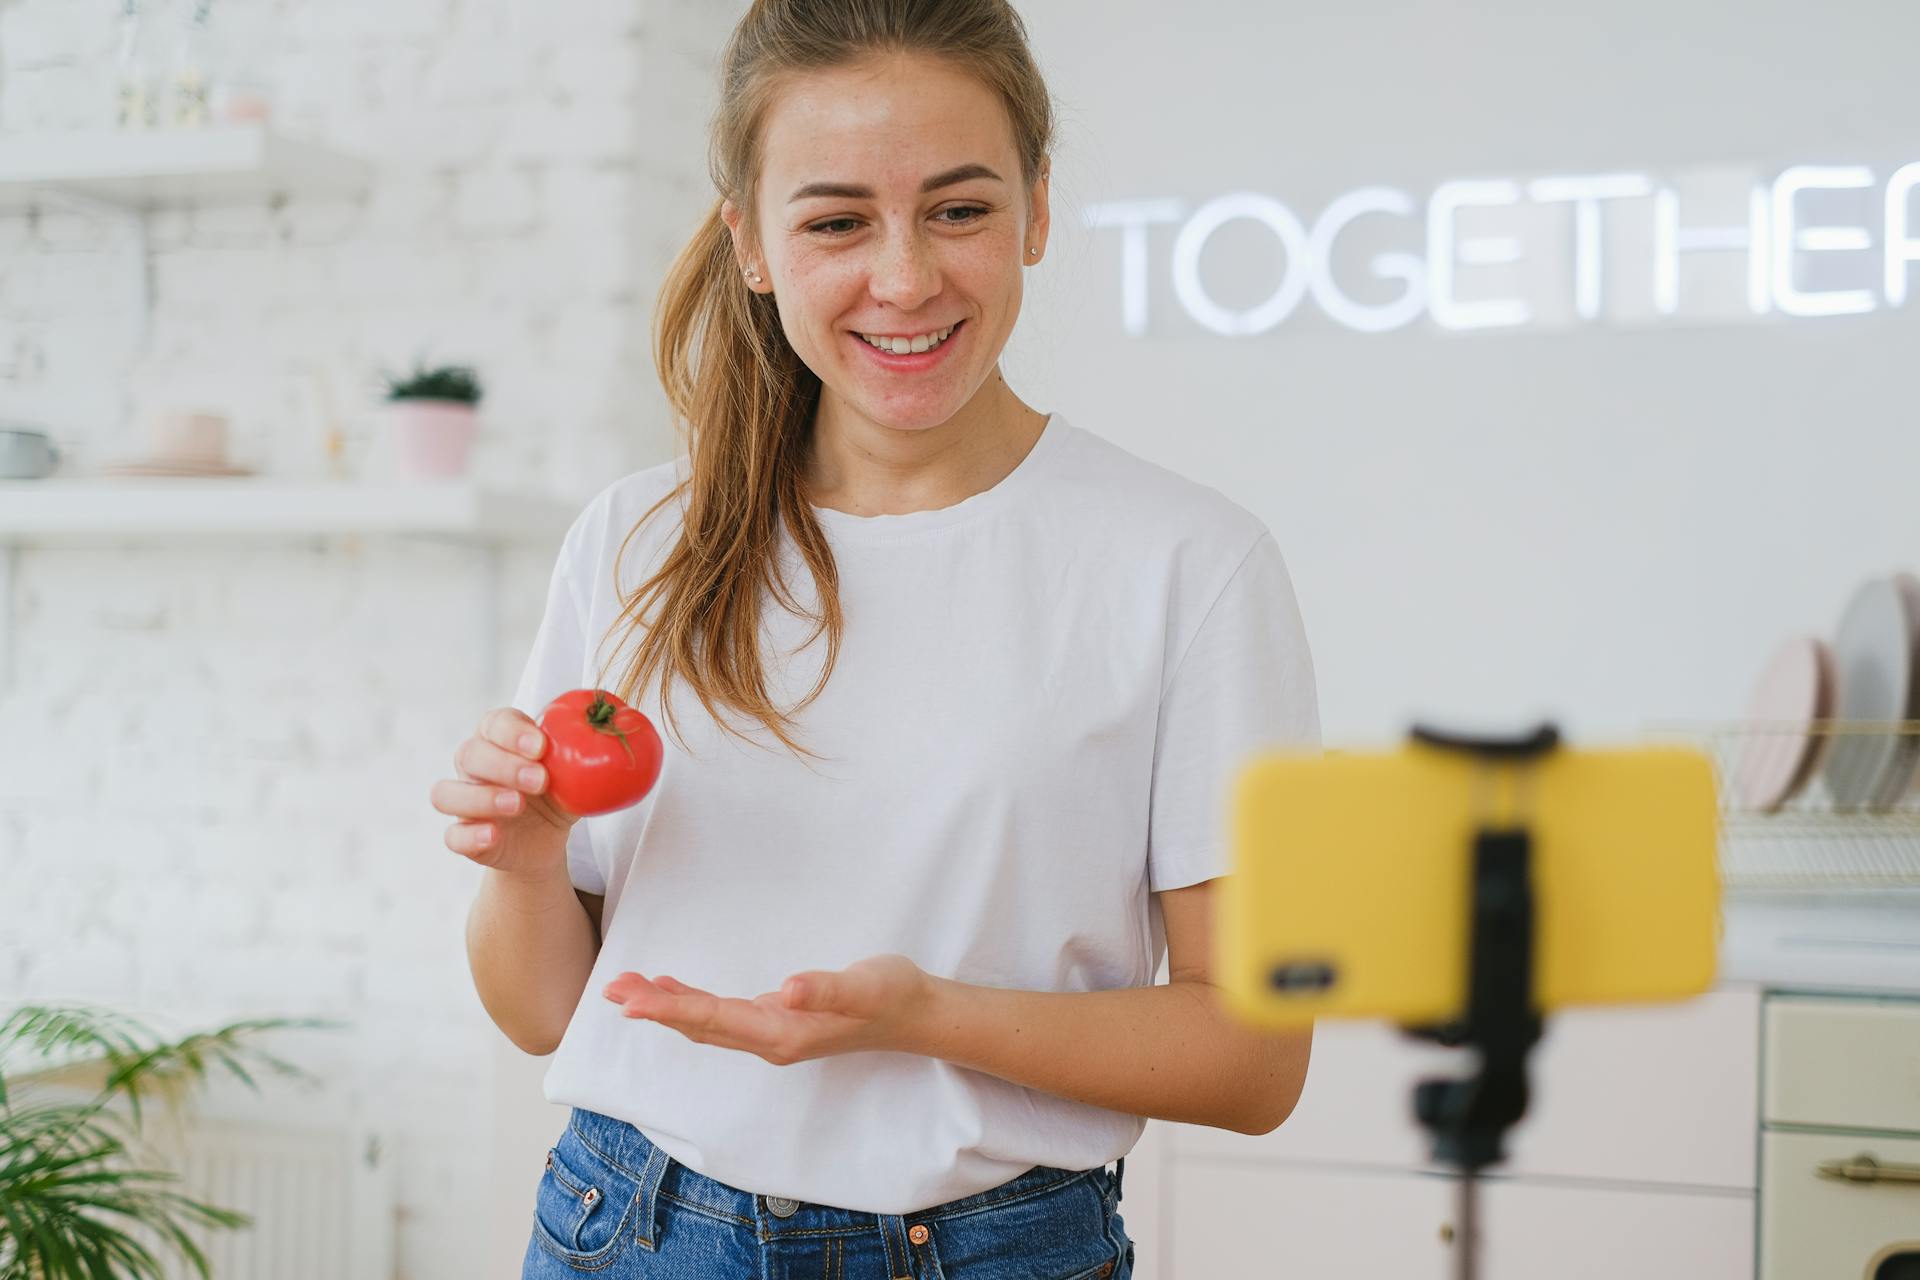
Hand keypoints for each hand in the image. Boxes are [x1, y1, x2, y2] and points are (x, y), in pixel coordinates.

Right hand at [431, 707, 577, 876]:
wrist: (546, 839)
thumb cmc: (560, 790)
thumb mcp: (579, 770)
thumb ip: (591, 749)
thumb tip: (623, 722)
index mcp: (500, 739)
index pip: (495, 723)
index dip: (513, 731)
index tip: (541, 745)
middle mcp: (475, 765)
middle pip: (470, 754)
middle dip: (505, 765)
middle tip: (540, 780)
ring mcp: (465, 801)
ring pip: (447, 793)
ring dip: (481, 797)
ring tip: (517, 804)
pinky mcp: (465, 835)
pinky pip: (452, 836)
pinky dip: (470, 835)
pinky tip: (494, 835)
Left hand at [601, 954, 932, 1064]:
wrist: (915, 1016)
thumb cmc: (891, 996)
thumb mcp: (864, 987)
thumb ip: (827, 989)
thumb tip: (789, 989)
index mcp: (783, 1032)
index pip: (714, 1018)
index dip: (670, 1008)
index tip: (630, 1002)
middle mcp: (770, 1040)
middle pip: (699, 1025)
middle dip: (654, 1008)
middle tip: (610, 989)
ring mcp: (772, 1034)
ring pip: (706, 1023)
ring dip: (666, 1006)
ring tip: (627, 989)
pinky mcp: (777, 1023)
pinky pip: (720, 1017)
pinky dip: (691, 1002)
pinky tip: (674, 988)